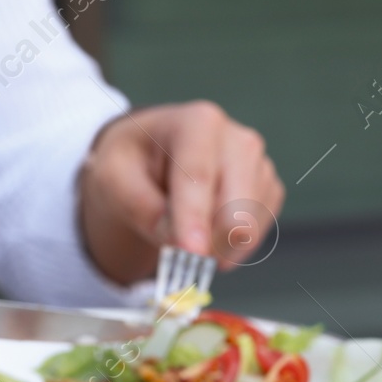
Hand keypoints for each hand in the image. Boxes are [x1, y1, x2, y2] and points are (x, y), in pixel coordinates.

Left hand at [78, 102, 284, 283]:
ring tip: (187, 236)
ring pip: (249, 229)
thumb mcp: (113, 178)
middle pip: (237, 209)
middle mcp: (239, 140)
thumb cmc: (133, 162)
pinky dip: (231, 246)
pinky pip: (258, 234)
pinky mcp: (268, 189)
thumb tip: (179, 242)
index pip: (199, 175)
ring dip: (216, 247)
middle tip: (182, 259)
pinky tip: (208, 233)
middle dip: (209, 242)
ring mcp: (259, 165)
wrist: (154, 157)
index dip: (195, 217)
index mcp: (199, 123)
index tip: (192, 252)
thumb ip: (142, 207)